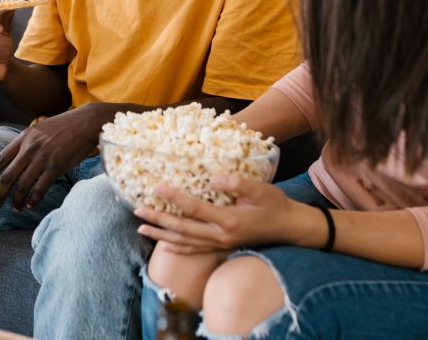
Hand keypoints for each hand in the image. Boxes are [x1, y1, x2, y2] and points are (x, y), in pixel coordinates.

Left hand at [0, 113, 96, 211]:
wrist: (85, 123)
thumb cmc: (64, 126)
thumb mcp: (40, 128)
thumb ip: (27, 141)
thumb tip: (17, 156)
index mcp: (24, 138)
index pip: (0, 159)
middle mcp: (30, 149)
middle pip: (7, 176)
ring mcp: (42, 159)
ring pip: (22, 186)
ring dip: (16, 201)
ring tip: (15, 209)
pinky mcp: (55, 167)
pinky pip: (40, 188)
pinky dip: (33, 199)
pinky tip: (30, 205)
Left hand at [134, 175, 311, 254]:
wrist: (289, 228)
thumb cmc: (275, 205)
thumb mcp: (260, 189)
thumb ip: (237, 184)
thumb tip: (214, 177)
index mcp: (229, 220)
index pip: (194, 208)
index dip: (174, 197)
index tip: (156, 187)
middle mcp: (221, 236)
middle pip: (182, 228)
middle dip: (158, 219)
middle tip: (137, 211)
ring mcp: (220, 244)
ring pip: (184, 242)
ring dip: (161, 235)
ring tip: (141, 228)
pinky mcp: (222, 248)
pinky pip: (195, 250)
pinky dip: (177, 248)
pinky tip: (164, 245)